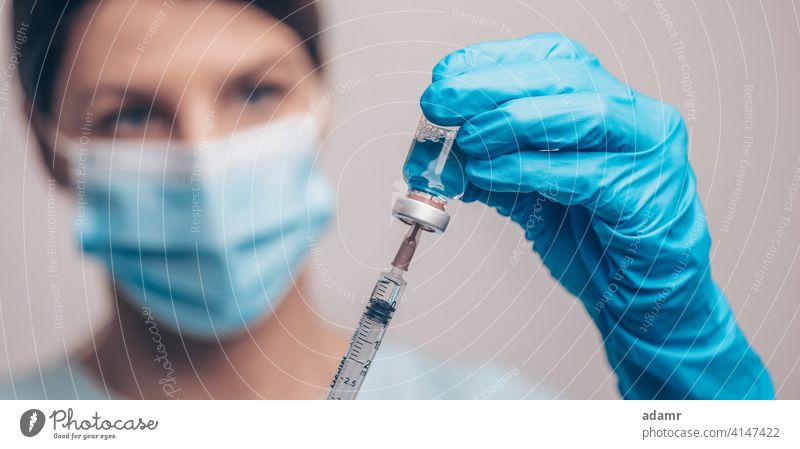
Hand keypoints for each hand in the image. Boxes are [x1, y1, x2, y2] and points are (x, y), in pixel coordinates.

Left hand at [420, 33, 772, 398]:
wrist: (638, 302)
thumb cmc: (593, 244)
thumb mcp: (530, 196)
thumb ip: (494, 168)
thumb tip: (441, 151)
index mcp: (608, 106)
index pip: (552, 60)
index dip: (495, 61)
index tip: (446, 75)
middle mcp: (636, 119)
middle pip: (564, 77)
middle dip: (492, 85)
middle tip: (441, 100)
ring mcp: (650, 154)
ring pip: (585, 114)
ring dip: (513, 122)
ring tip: (467, 139)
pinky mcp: (649, 197)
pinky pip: (586, 174)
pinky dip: (529, 170)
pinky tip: (487, 175)